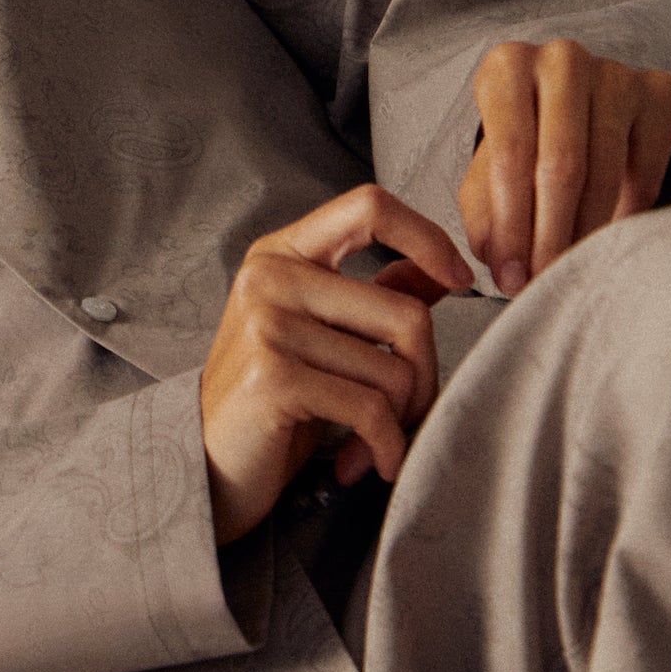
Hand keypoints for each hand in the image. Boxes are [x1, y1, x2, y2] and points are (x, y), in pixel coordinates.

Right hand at [200, 182, 471, 543]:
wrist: (211, 464)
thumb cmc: (275, 398)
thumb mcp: (324, 336)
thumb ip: (377, 297)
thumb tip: (442, 272)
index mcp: (282, 253)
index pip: (369, 207)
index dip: (428, 236)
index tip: (459, 279)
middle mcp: (270, 276)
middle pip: (407, 314)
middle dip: (424, 379)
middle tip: (404, 415)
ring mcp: (267, 323)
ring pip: (395, 371)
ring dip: (400, 422)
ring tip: (373, 442)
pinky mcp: (273, 375)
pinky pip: (371, 410)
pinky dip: (385, 447)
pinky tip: (367, 462)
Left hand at [461, 39, 670, 297]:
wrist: (577, 107)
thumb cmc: (522, 142)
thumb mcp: (487, 170)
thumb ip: (484, 212)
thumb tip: (498, 260)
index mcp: (506, 66)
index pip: (509, 153)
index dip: (511, 223)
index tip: (509, 276)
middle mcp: (561, 59)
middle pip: (561, 164)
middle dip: (549, 235)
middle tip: (542, 282)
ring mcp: (615, 73)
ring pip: (605, 171)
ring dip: (585, 234)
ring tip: (568, 271)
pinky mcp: (659, 93)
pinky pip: (644, 171)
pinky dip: (624, 216)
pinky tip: (603, 240)